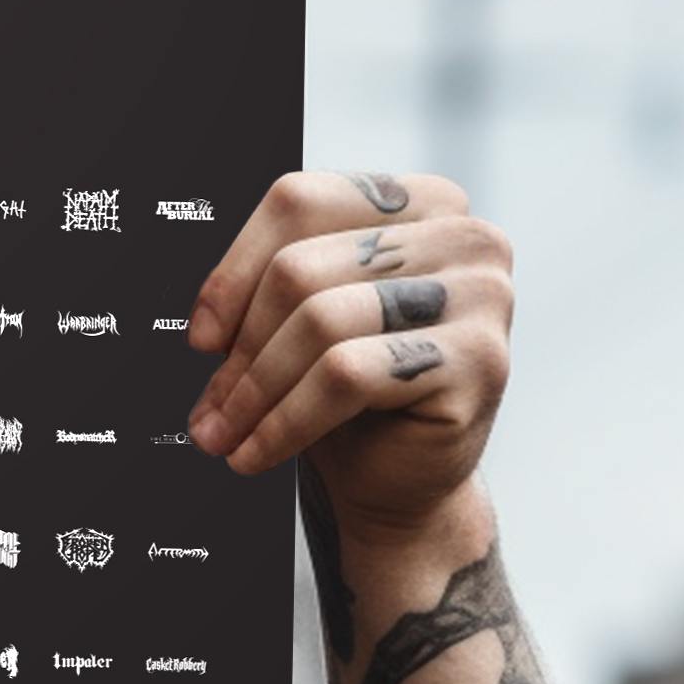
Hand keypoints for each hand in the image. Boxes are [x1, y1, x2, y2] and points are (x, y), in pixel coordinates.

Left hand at [184, 171, 511, 538]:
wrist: (403, 480)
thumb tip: (208, 318)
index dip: (233, 273)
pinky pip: (345, 376)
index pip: (300, 202)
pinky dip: (284, 421)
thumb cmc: (356, 399)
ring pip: (320, 321)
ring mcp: (480, 296)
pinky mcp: (476, 361)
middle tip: (211, 407)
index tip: (202, 337)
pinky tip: (257, 452)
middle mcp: (464, 237)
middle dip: (241, 349)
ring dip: (254, 391)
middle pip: (302, 268)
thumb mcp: (308, 322)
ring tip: (224, 434)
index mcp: (423, 203)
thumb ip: (272, 290)